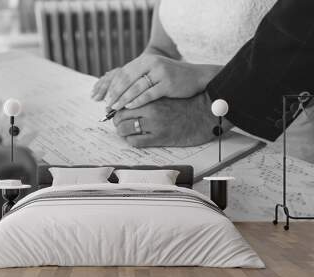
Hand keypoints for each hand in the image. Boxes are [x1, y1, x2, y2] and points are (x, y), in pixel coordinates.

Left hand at [91, 54, 221, 109]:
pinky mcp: (168, 84)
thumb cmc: (172, 77)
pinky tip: (129, 108)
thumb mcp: (154, 71)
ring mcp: (160, 73)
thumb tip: (117, 89)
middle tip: (107, 105)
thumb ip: (138, 76)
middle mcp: (152, 63)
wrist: (197, 77)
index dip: (112, 85)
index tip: (104, 97)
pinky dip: (137, 101)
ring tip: (115, 108)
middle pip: (127, 79)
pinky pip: (148, 94)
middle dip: (115, 93)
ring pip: (135, 87)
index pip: (123, 73)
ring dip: (123, 99)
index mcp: (146, 60)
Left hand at [113, 92, 232, 146]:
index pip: (123, 101)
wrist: (204, 114)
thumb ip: (146, 95)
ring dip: (121, 131)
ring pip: (125, 129)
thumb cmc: (184, 103)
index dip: (116, 107)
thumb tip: (127, 101)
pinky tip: (133, 138)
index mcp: (150, 97)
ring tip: (124, 130)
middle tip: (117, 121)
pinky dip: (130, 140)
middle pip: (120, 116)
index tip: (113, 109)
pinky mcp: (159, 138)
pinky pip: (136, 142)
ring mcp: (154, 125)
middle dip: (116, 120)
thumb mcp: (163, 94)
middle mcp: (150, 111)